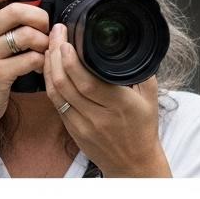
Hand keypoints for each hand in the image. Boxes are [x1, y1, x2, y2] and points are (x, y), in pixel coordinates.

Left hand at [44, 23, 170, 176]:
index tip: (66, 40)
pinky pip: (56, 103)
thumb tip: (134, 47)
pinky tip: (50, 68)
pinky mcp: (72, 130)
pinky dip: (50, 82)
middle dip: (56, 54)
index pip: (87, 81)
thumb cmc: (143, 130)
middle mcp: (98, 116)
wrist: (134, 164)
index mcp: (119, 105)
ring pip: (56, 92)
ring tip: (50, 46)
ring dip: (49, 66)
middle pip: (66, 83)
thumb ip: (142, 73)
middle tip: (55, 34)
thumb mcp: (151, 99)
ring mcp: (82, 125)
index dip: (71, 60)